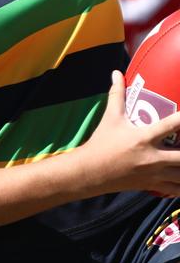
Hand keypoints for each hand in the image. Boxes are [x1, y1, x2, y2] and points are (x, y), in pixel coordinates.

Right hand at [81, 71, 179, 196]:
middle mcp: (153, 157)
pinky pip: (177, 190)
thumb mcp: (110, 118)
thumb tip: (117, 73)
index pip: (172, 125)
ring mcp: (154, 174)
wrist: (91, 171)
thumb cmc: (102, 142)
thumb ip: (117, 94)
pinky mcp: (153, 185)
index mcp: (144, 137)